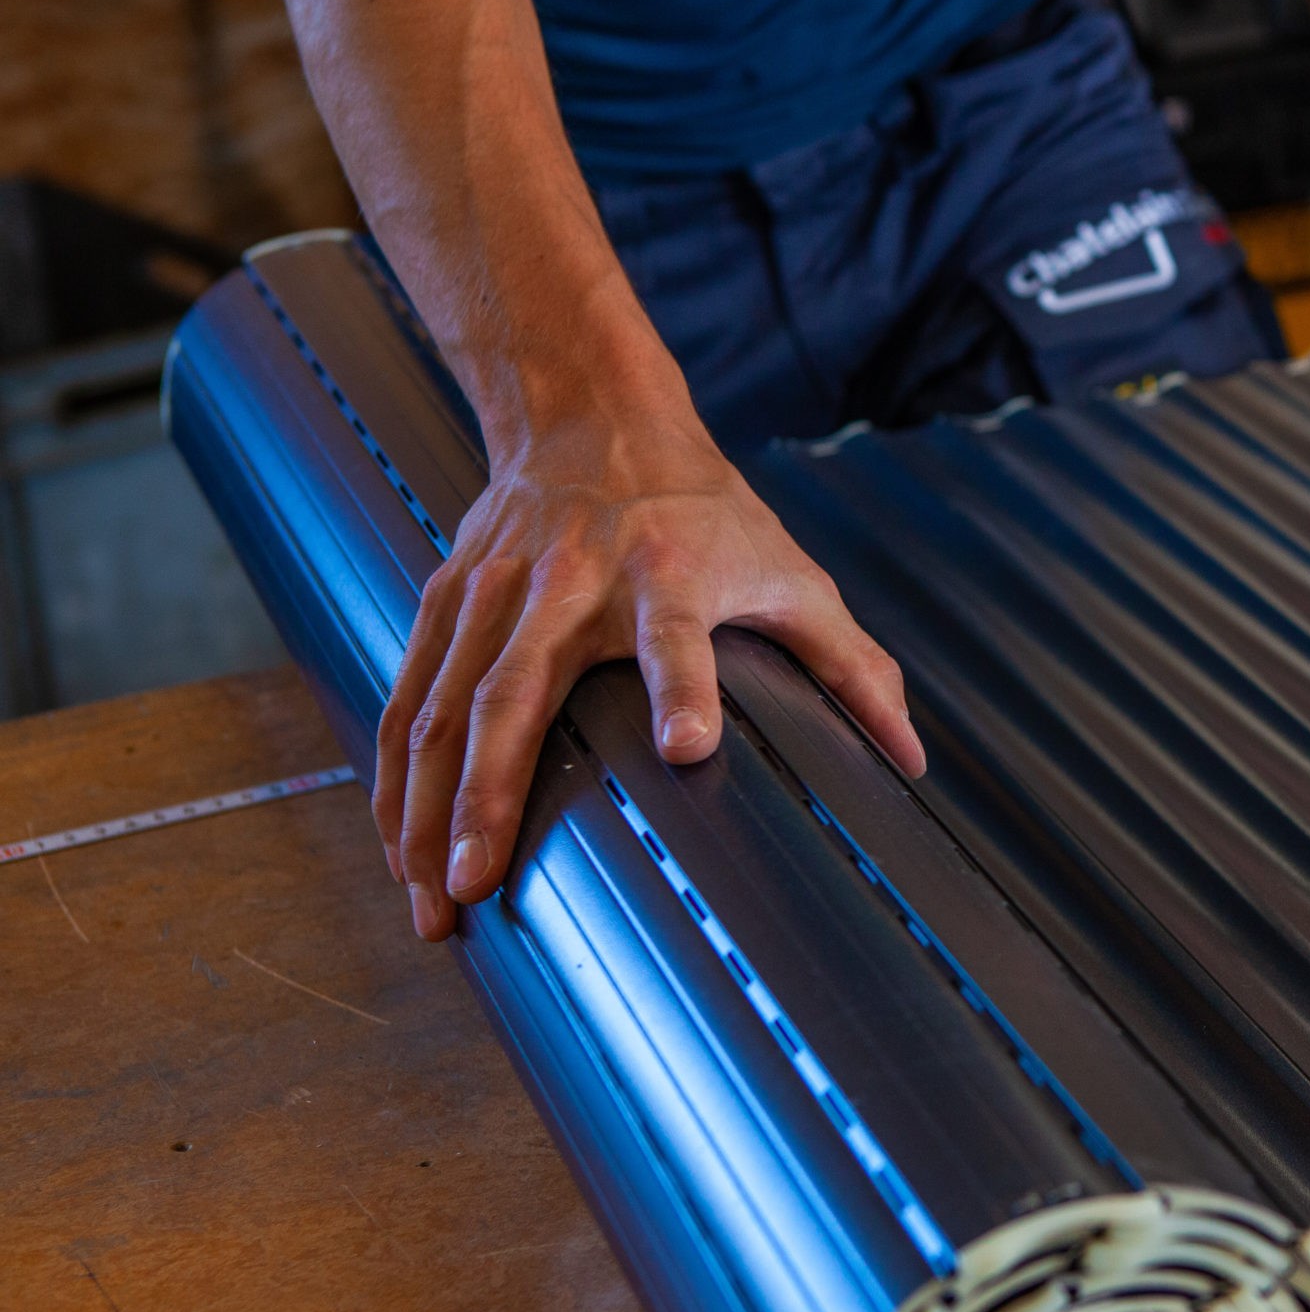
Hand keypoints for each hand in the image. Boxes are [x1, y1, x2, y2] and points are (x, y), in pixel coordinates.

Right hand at [374, 408, 924, 939]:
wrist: (592, 412)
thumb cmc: (705, 507)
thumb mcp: (791, 570)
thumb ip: (851, 666)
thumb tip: (911, 758)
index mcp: (668, 571)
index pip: (677, 633)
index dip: (685, 684)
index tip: (691, 747)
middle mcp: (569, 581)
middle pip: (516, 690)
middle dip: (490, 791)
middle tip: (478, 881)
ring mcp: (495, 592)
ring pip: (440, 707)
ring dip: (425, 807)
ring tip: (432, 899)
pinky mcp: (447, 600)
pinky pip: (407, 698)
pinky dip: (395, 778)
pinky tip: (398, 847)